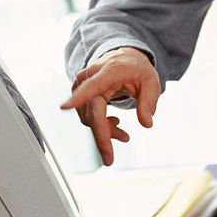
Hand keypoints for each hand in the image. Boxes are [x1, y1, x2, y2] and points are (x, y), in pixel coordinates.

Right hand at [60, 47, 160, 164]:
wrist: (124, 58)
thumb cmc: (136, 69)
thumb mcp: (151, 82)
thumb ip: (149, 102)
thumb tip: (147, 123)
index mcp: (108, 72)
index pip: (92, 86)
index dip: (78, 98)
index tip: (64, 106)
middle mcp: (89, 78)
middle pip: (92, 113)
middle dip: (101, 136)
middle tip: (109, 158)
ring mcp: (82, 86)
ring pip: (89, 119)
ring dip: (105, 132)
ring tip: (123, 135)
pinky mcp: (80, 95)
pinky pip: (87, 117)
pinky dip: (101, 127)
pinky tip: (115, 127)